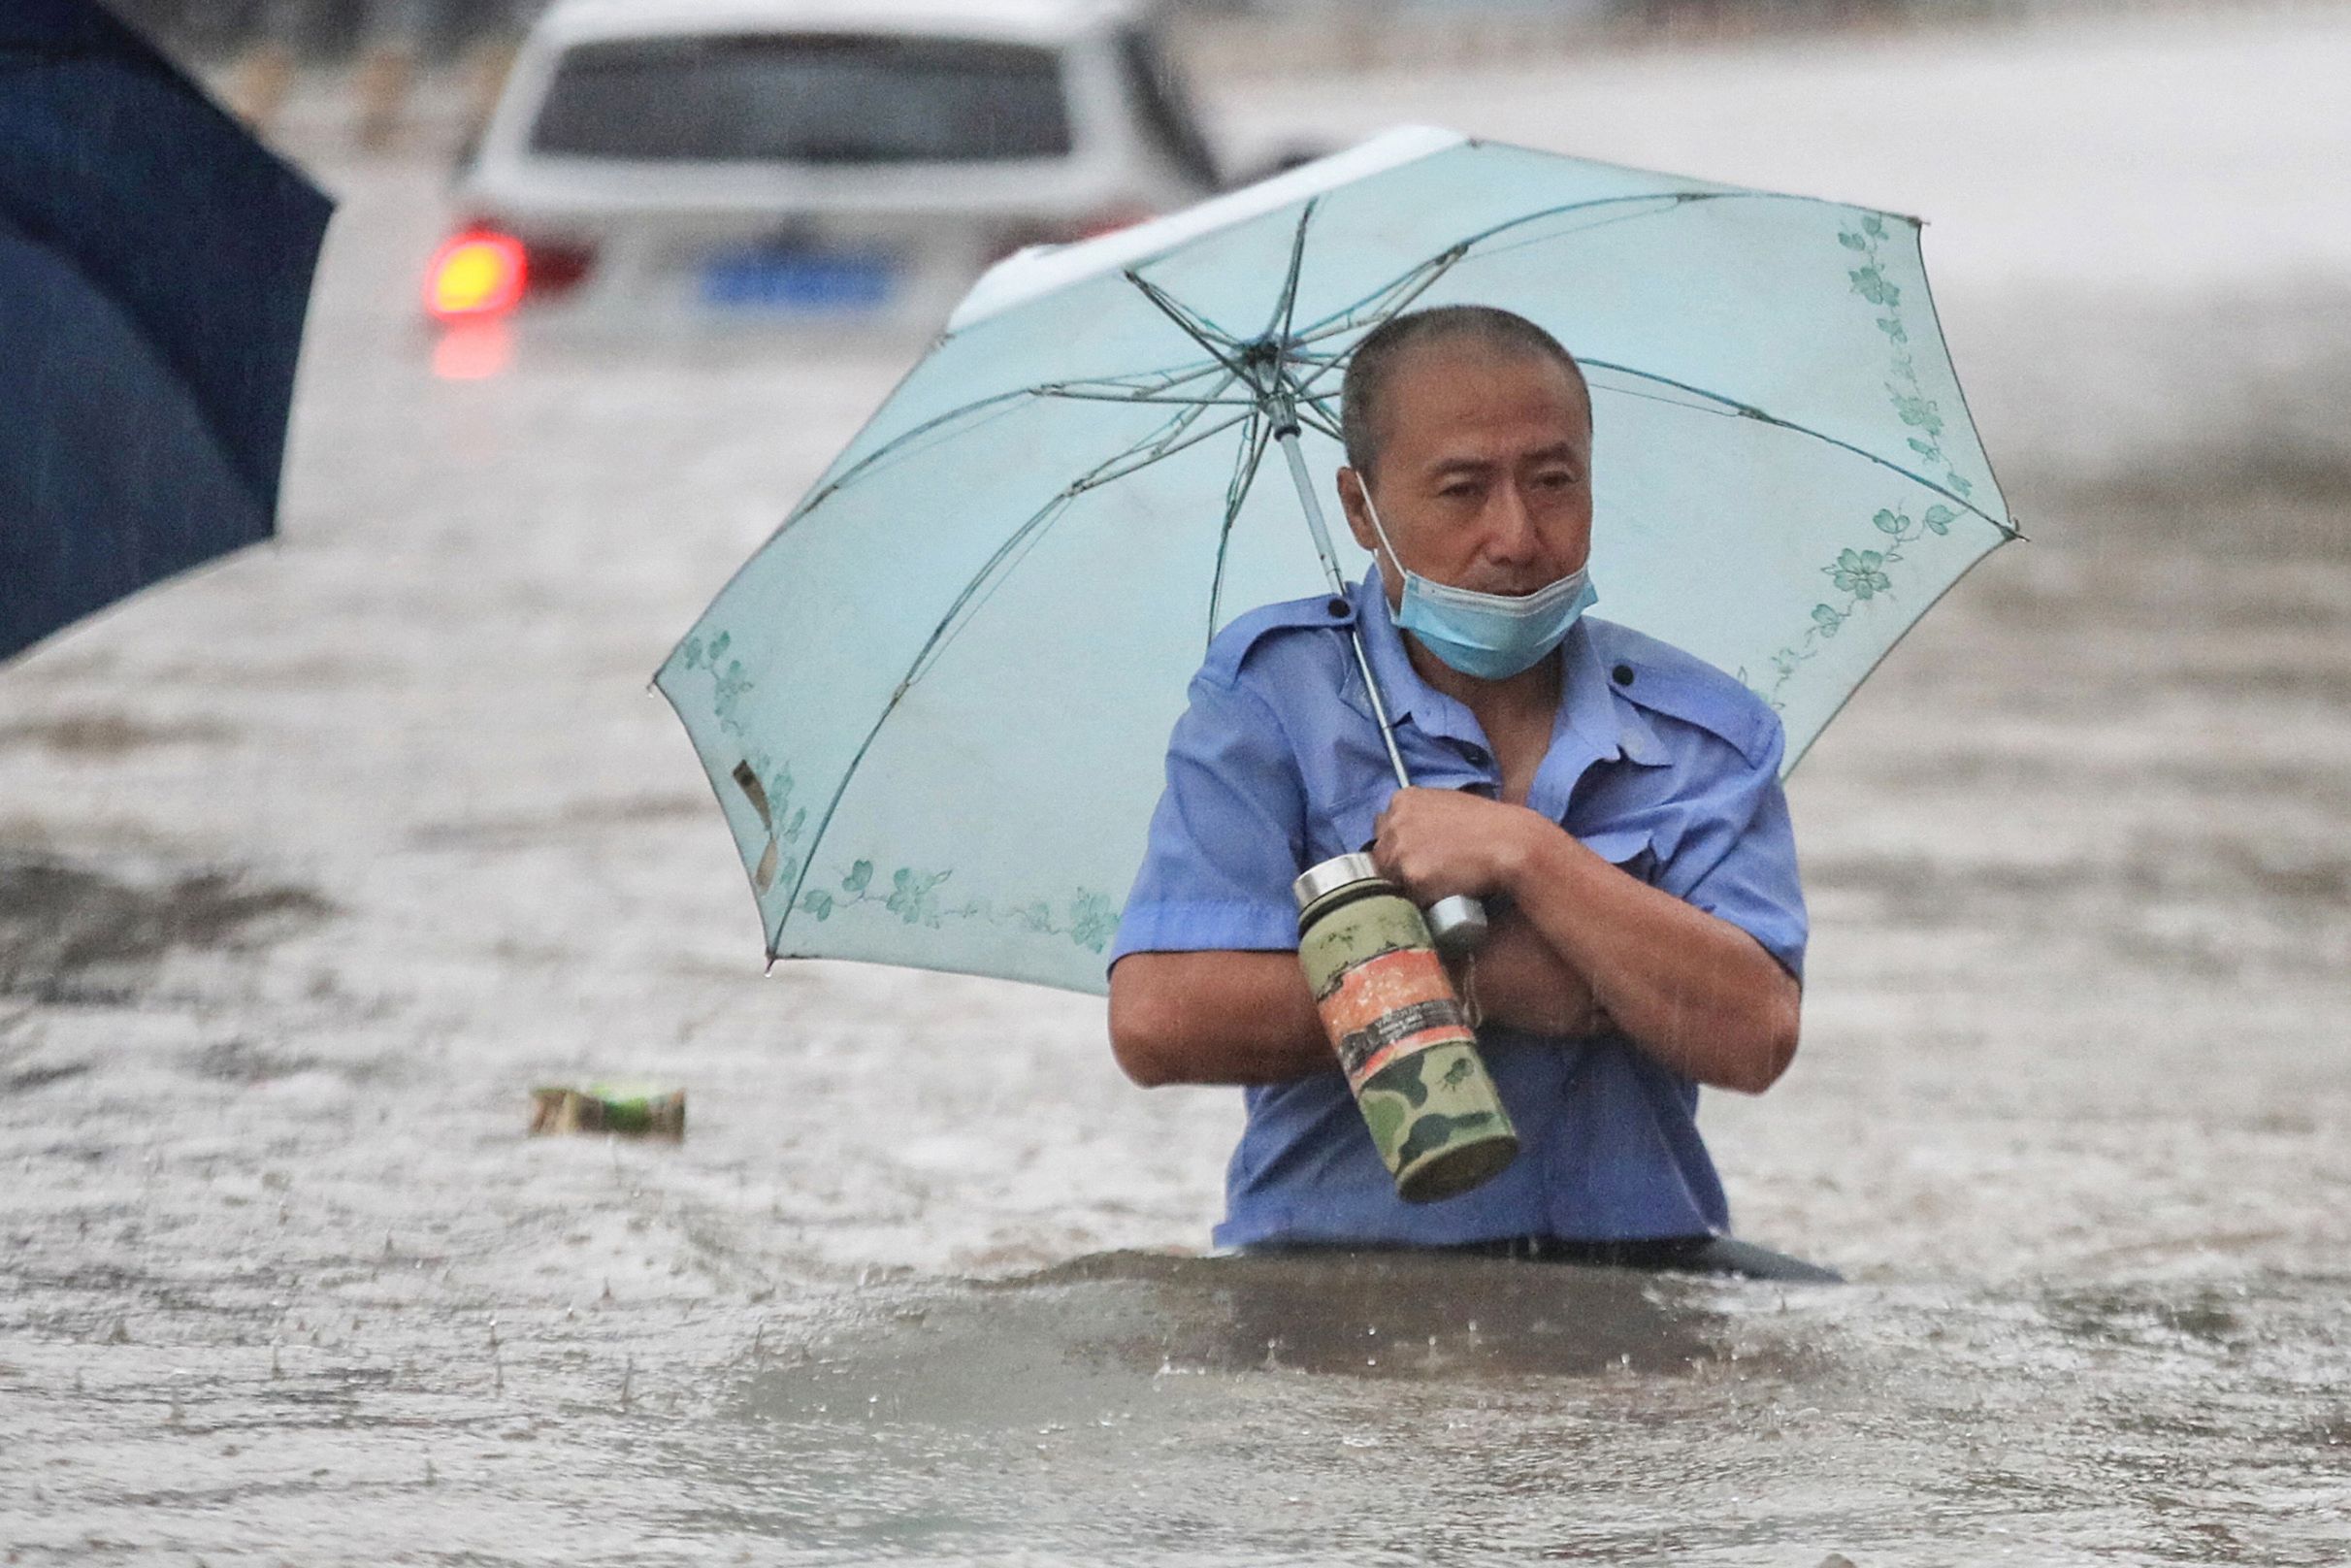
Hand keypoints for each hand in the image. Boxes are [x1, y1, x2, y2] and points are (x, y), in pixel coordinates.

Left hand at [1370, 788, 1543, 904]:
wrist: (1509, 842)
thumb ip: (1420, 815)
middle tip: (1427, 873)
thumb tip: (1407, 837)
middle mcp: (1395, 820)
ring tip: (1438, 882)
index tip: (1414, 856)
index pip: (1383, 829)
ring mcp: (1400, 847)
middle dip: (1398, 866)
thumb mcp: (1447, 804)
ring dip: (1408, 883)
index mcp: (1403, 799)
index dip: (1398, 846)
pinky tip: (1443, 890)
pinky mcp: (1411, 873)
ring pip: (1390, 876)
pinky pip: (1407, 893)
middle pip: (1381, 853)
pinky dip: (1422, 897)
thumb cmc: (1487, 824)